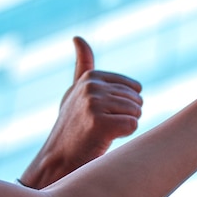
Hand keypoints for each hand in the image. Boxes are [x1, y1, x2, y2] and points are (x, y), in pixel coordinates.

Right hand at [19, 36, 142, 188]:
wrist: (59, 159)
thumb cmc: (73, 126)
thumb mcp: (76, 91)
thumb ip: (83, 65)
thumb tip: (78, 37)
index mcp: (91, 77)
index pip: (135, 88)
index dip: (125, 105)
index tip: (103, 113)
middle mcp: (92, 86)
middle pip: (138, 100)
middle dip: (126, 116)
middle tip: (103, 127)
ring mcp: (95, 104)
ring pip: (137, 112)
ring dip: (125, 126)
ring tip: (103, 132)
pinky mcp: (100, 123)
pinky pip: (133, 125)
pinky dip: (124, 136)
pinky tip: (105, 139)